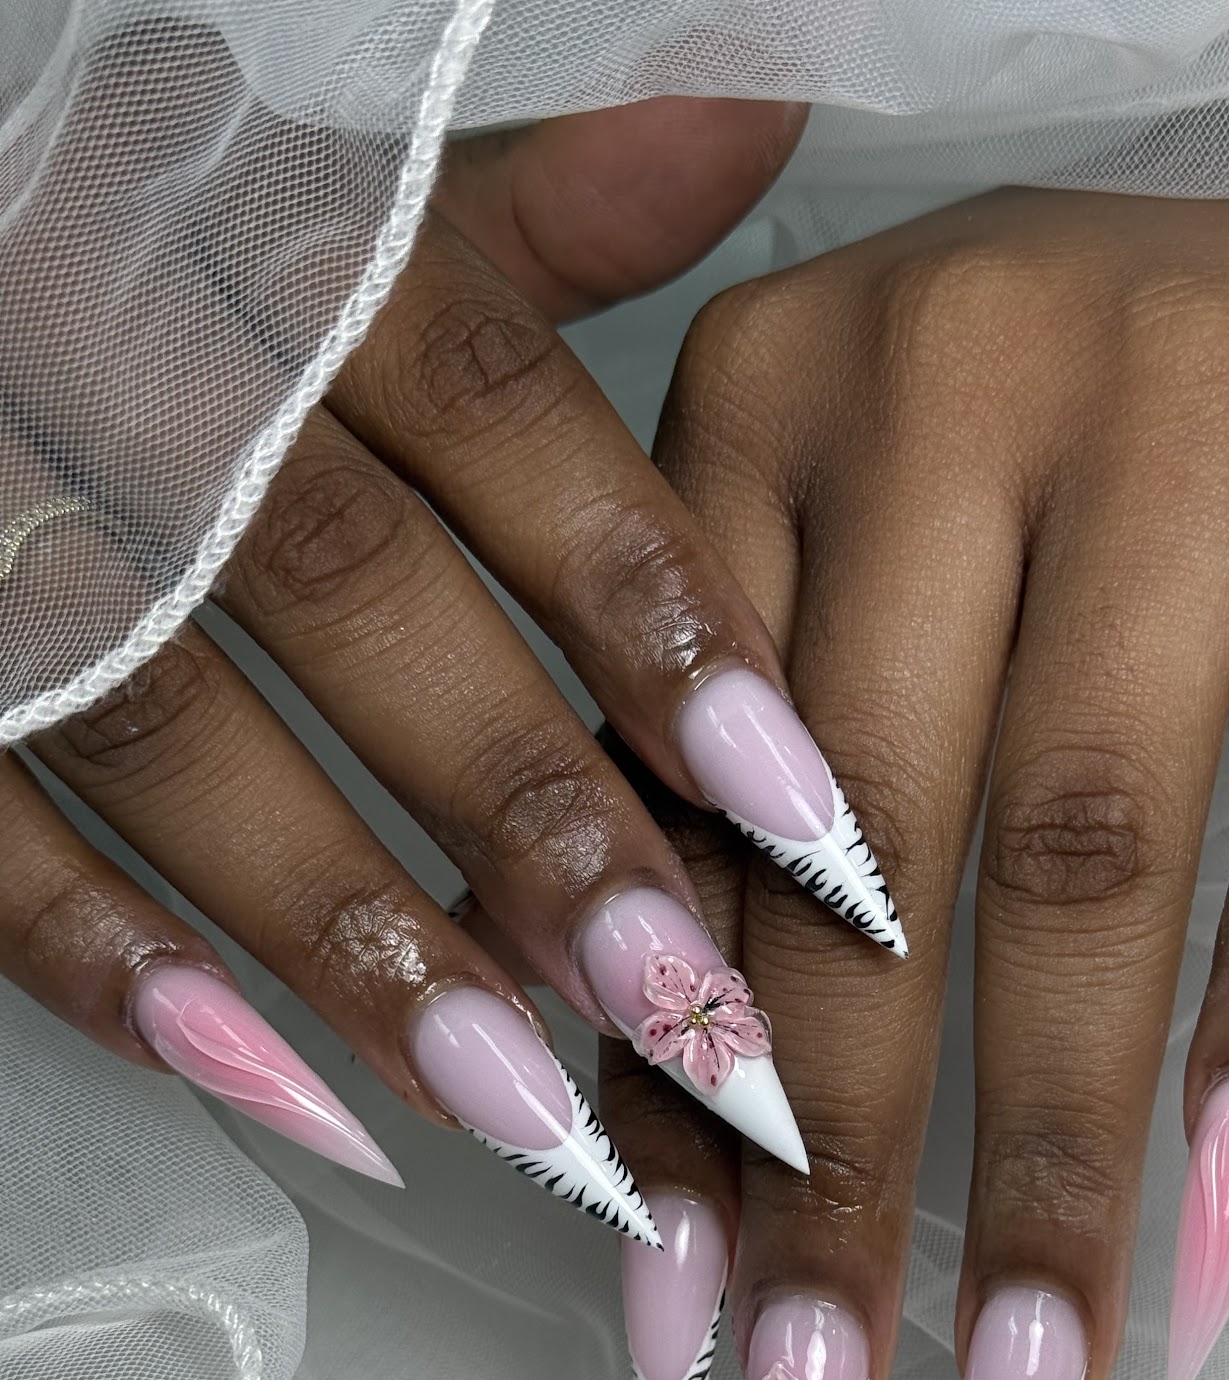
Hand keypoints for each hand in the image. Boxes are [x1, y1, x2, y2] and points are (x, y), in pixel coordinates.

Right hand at [0, 95, 907, 1242]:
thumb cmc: (136, 258)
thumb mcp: (323, 204)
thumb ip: (527, 209)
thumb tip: (749, 116)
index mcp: (258, 228)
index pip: (490, 400)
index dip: (647, 604)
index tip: (798, 802)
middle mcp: (114, 351)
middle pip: (343, 583)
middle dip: (524, 803)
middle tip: (681, 995)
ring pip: (166, 725)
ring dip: (351, 925)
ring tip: (521, 1096)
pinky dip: (110, 963)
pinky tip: (281, 1086)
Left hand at [602, 174, 1228, 1379]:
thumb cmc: (1062, 447)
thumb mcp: (856, 542)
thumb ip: (719, 754)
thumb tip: (607, 1065)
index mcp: (768, 392)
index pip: (685, 787)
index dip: (666, 1069)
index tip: (663, 1316)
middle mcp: (955, 372)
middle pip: (868, 847)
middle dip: (838, 1167)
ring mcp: (1193, 409)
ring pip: (1086, 852)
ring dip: (1052, 1159)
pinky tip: (1227, 1229)